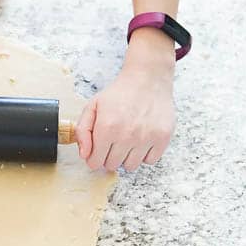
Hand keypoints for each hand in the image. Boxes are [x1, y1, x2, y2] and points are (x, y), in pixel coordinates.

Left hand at [75, 30, 175, 171]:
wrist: (147, 79)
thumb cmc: (118, 94)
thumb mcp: (92, 107)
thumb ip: (83, 132)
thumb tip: (85, 155)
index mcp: (107, 128)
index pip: (94, 162)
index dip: (93, 157)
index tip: (97, 149)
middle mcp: (127, 135)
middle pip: (111, 166)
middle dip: (108, 157)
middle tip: (112, 142)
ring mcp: (146, 138)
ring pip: (130, 166)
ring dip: (126, 157)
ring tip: (126, 140)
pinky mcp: (163, 138)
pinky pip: (149, 161)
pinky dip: (144, 155)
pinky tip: (140, 141)